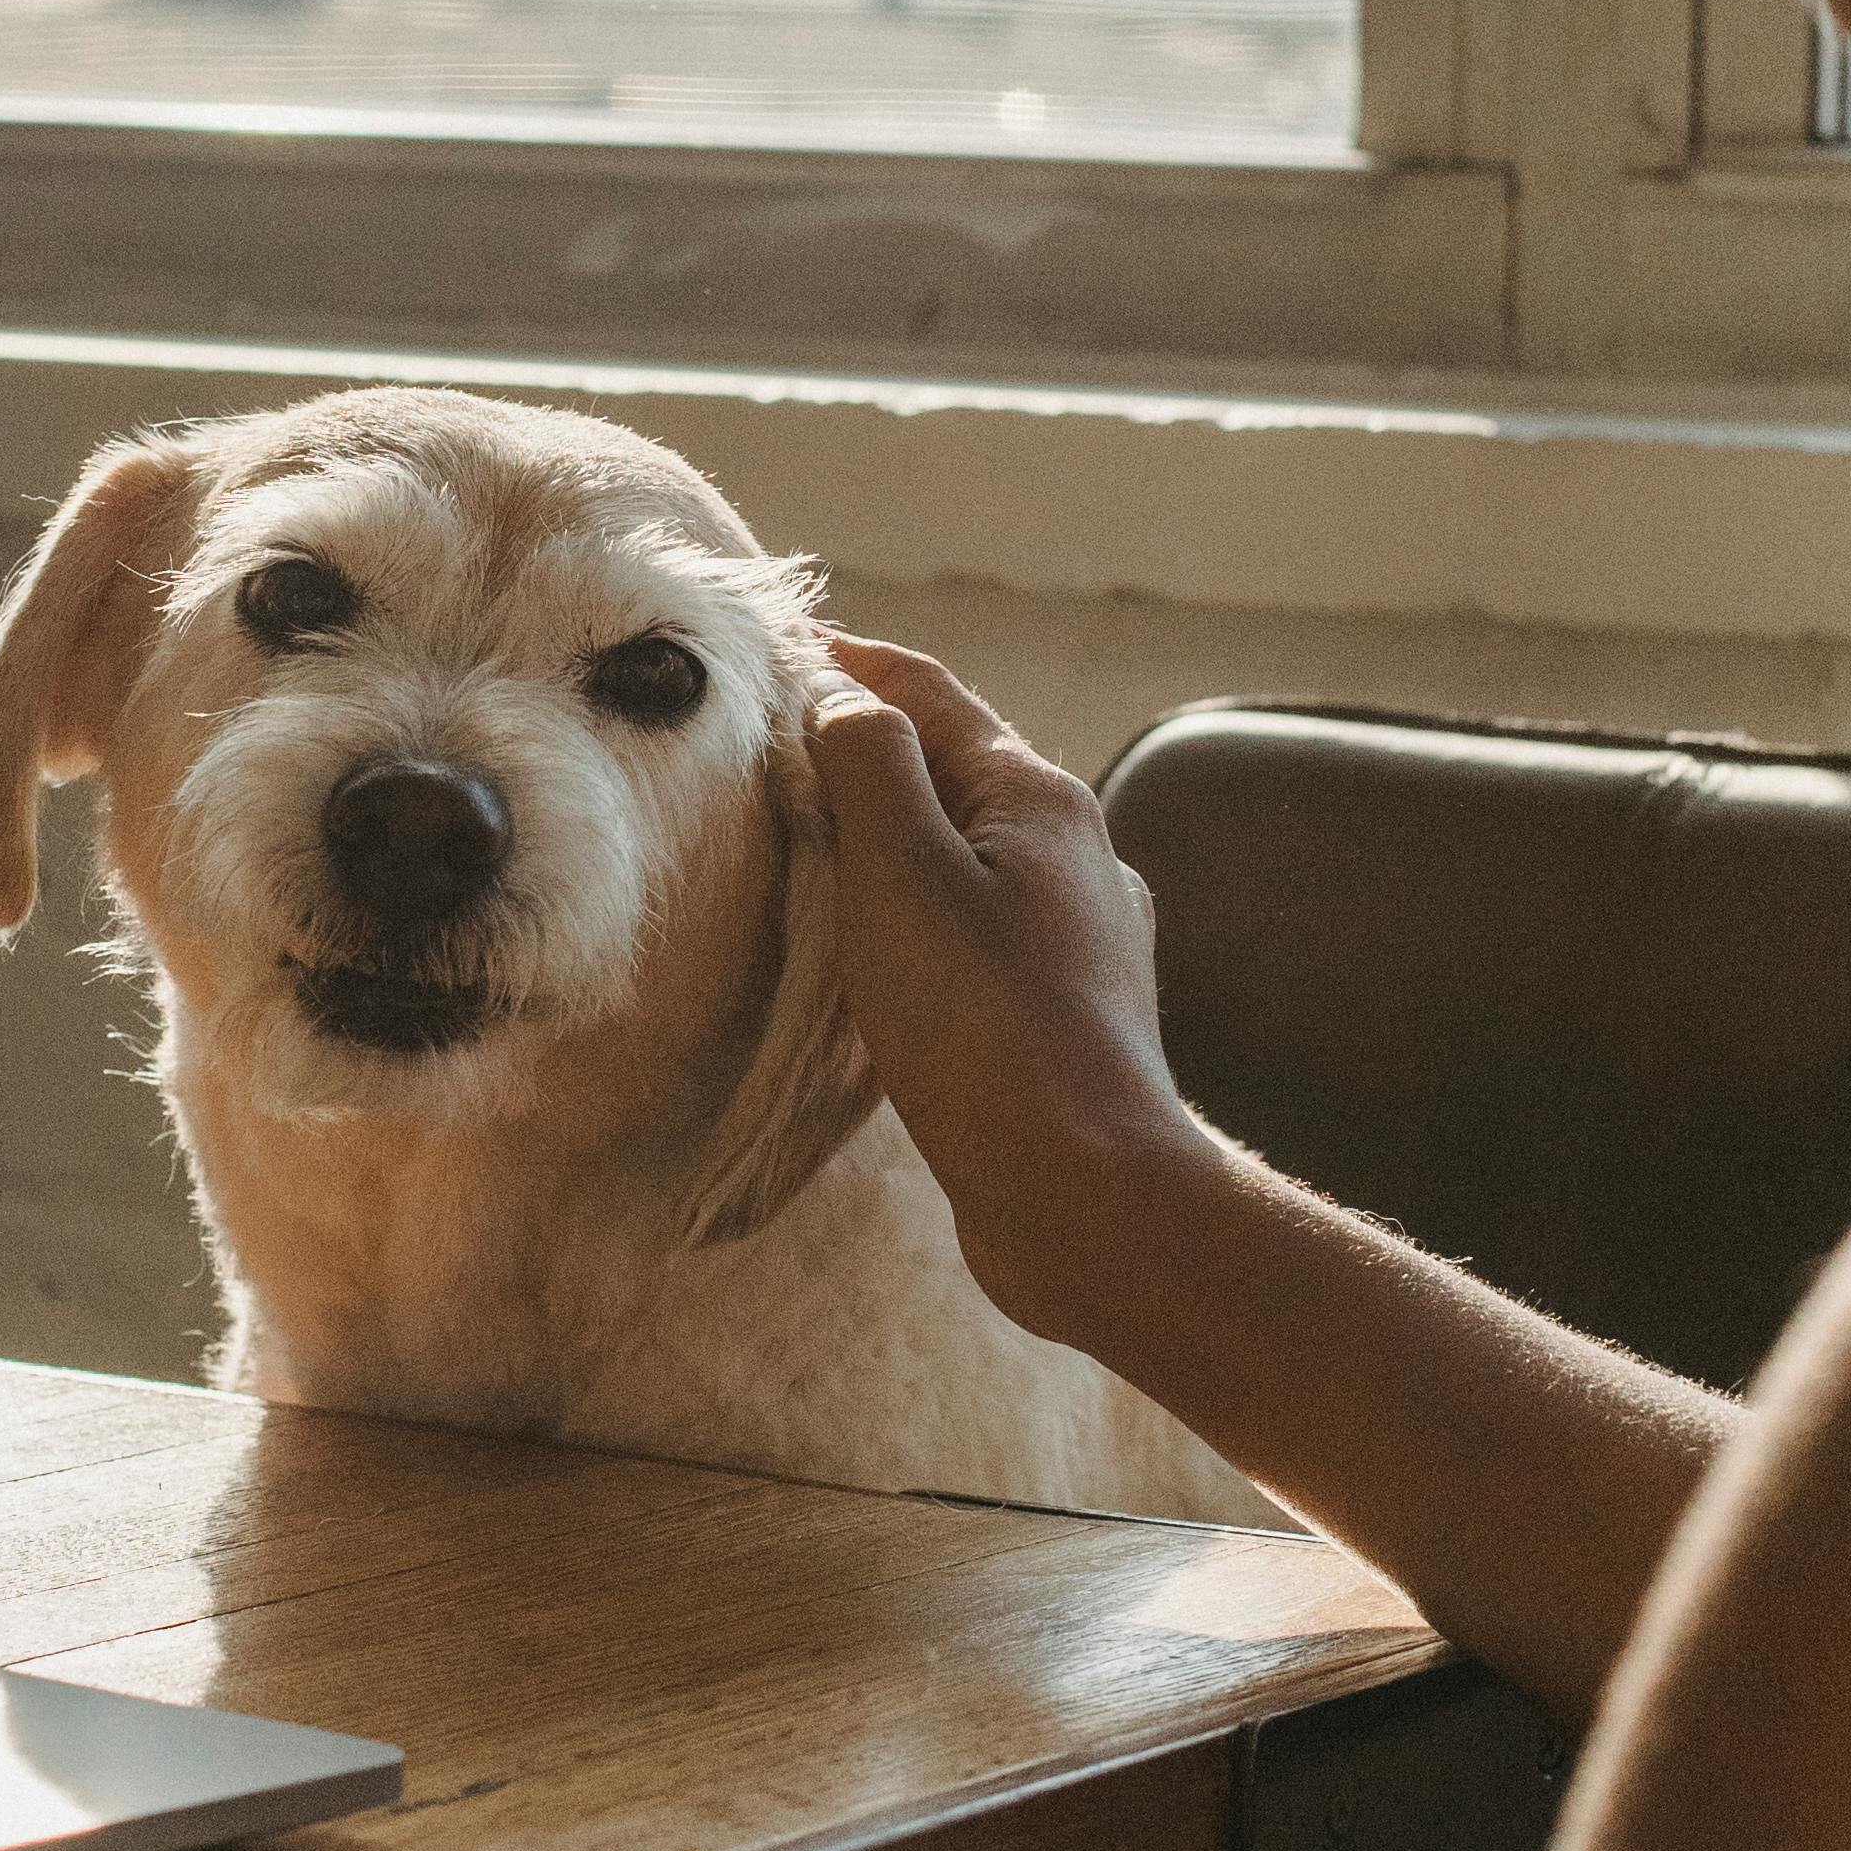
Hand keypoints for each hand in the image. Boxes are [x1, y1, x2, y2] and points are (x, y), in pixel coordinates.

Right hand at [806, 636, 1205, 1339]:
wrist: (1087, 1194)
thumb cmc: (988, 1031)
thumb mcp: (905, 875)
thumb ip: (870, 769)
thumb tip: (845, 700)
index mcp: (1040, 801)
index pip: (930, 694)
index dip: (847, 665)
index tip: (769, 656)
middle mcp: (1074, 855)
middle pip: (952, 769)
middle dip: (863, 752)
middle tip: (763, 754)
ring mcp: (1075, 937)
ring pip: (962, 857)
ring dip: (886, 842)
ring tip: (803, 850)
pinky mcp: (1059, 1012)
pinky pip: (971, 932)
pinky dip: (911, 918)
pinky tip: (873, 958)